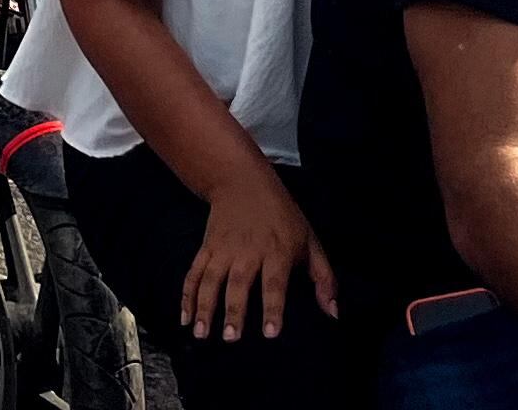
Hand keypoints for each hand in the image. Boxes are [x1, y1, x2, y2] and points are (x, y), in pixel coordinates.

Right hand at [181, 168, 334, 342]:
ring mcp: (223, 249)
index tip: (269, 333)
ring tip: (200, 332)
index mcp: (276, 251)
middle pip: (238, 283)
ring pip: (211, 279)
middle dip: (233, 310)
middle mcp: (247, 252)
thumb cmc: (281, 214)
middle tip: (230, 337)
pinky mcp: (206, 247)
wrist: (241, 180)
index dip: (272, 308)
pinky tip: (184, 316)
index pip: (274, 283)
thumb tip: (333, 314)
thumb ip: (324, 278)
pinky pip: (194, 272)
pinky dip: (187, 294)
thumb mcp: (310, 240)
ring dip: (204, 306)